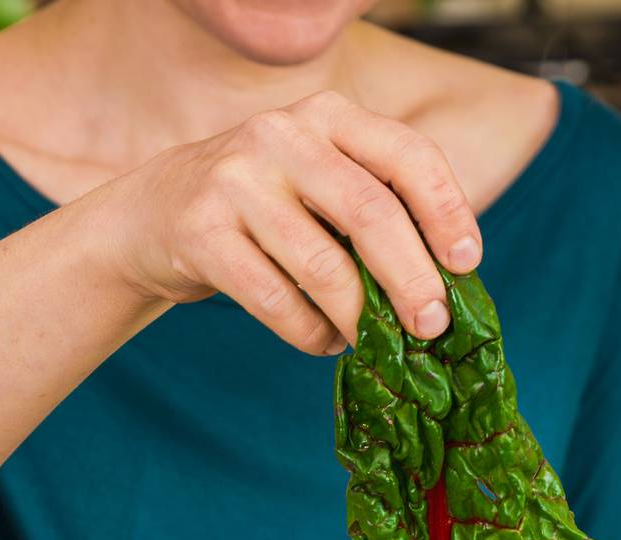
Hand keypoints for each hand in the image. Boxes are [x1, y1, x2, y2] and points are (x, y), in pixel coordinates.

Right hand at [107, 90, 482, 354]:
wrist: (154, 214)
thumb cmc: (264, 207)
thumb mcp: (320, 182)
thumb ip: (377, 211)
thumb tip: (447, 285)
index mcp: (328, 116)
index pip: (407, 154)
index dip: (446, 211)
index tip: (466, 264)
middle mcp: (282, 136)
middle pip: (370, 214)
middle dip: (412, 280)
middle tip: (433, 327)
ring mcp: (236, 180)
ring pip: (323, 268)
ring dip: (359, 320)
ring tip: (370, 343)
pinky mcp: (201, 232)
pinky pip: (277, 300)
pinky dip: (311, 334)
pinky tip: (324, 342)